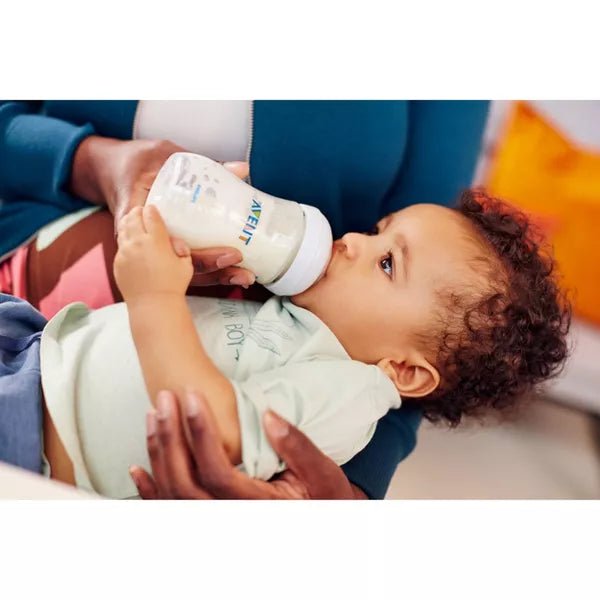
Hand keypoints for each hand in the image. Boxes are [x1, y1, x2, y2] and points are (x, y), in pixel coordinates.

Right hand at [70, 136, 254, 287]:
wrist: (110, 171)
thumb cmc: (135, 163)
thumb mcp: (163, 157)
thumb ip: (202, 165)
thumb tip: (242, 169)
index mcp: (141, 221)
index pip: (173, 248)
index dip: (202, 256)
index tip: (228, 255)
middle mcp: (146, 241)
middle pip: (181, 267)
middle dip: (215, 272)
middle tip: (243, 272)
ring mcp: (155, 246)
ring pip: (183, 270)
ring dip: (214, 277)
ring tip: (243, 277)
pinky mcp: (163, 247)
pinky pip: (184, 264)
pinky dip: (207, 270)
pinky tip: (230, 271)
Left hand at [114, 205, 192, 301]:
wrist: (153, 304)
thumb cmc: (173, 285)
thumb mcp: (186, 264)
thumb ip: (181, 248)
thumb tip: (173, 242)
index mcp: (156, 240)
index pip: (150, 214)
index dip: (152, 210)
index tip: (154, 210)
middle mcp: (138, 242)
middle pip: (134, 216)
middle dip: (138, 212)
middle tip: (141, 212)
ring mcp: (125, 252)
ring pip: (123, 228)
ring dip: (129, 222)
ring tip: (132, 220)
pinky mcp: (118, 262)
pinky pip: (120, 245)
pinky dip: (125, 240)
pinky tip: (131, 243)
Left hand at [129, 390, 364, 499]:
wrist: (322, 521)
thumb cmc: (324, 498)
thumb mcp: (322, 472)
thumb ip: (297, 445)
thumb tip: (268, 416)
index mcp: (257, 506)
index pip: (216, 470)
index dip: (199, 432)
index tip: (191, 397)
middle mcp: (230, 518)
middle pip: (185, 483)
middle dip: (171, 437)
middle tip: (165, 399)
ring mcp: (216, 521)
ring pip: (173, 495)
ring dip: (159, 454)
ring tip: (154, 416)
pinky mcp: (209, 518)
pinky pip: (171, 509)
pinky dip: (150, 490)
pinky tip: (138, 468)